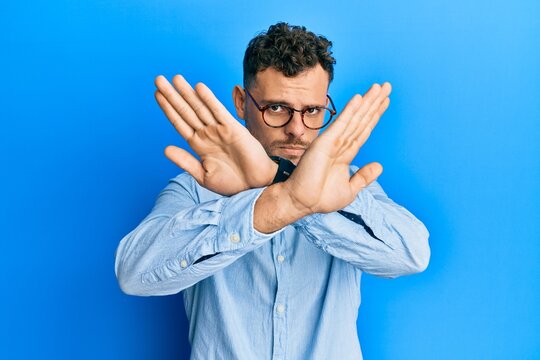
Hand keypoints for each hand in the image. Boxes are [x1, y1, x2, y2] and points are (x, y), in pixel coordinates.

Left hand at [154, 75, 276, 194]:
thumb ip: (185, 162)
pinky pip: (218, 112)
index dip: (168, 108)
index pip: (180, 122)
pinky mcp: (233, 129)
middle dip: (173, 95)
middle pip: (186, 110)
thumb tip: (165, 149)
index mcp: (198, 145)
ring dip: (187, 93)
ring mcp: (219, 130)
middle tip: (158, 79)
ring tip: (175, 78)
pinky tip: (199, 88)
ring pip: (200, 108)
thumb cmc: (231, 183)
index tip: (157, 94)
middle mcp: (207, 134)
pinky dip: (209, 100)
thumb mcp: (203, 175)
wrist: (254, 186)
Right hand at [281, 82, 391, 214]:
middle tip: (387, 86)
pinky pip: (341, 125)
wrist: (301, 202)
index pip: (363, 130)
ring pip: (354, 119)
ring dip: (367, 102)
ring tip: (379, 87)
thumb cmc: (320, 197)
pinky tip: (359, 99)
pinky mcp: (325, 143)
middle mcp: (340, 144)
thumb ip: (363, 177)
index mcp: (345, 153)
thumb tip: (379, 166)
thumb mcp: (349, 189)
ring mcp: (332, 142)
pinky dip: (350, 111)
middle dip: (374, 103)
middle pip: (361, 120)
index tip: (385, 101)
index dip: (374, 115)